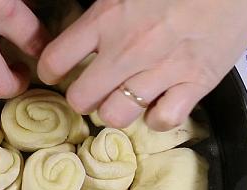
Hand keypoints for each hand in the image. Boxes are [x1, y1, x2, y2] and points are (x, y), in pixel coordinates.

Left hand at [38, 0, 246, 130]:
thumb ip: (102, 12)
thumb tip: (82, 28)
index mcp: (107, 18)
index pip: (56, 59)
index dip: (51, 70)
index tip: (57, 71)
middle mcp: (128, 49)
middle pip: (81, 98)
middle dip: (82, 98)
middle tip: (92, 90)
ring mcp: (162, 70)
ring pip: (115, 115)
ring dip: (116, 110)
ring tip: (125, 97)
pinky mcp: (195, 83)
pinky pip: (162, 120)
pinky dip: (157, 116)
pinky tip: (160, 102)